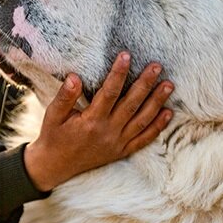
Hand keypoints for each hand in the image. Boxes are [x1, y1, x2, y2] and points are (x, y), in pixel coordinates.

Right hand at [24, 52, 173, 190]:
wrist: (55, 166)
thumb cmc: (54, 137)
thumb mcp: (53, 115)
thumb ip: (65, 96)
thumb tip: (75, 77)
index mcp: (91, 121)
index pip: (109, 92)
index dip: (118, 73)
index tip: (126, 55)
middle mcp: (108, 132)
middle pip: (131, 104)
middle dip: (145, 83)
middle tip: (157, 66)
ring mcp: (117, 143)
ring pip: (142, 120)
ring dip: (157, 102)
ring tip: (169, 85)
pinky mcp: (122, 151)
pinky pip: (144, 139)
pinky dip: (158, 127)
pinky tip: (168, 113)